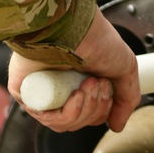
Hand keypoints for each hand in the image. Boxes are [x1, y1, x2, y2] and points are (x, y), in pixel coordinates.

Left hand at [8, 10, 139, 133]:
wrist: (72, 26)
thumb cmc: (95, 39)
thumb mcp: (124, 68)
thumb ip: (126, 98)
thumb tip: (117, 126)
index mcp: (79, 82)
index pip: (91, 114)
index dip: (103, 108)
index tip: (106, 87)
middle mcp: (60, 88)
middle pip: (80, 121)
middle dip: (96, 107)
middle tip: (97, 83)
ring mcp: (43, 92)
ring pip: (65, 123)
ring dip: (85, 109)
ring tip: (88, 85)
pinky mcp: (27, 94)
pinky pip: (49, 118)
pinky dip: (68, 113)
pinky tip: (76, 94)